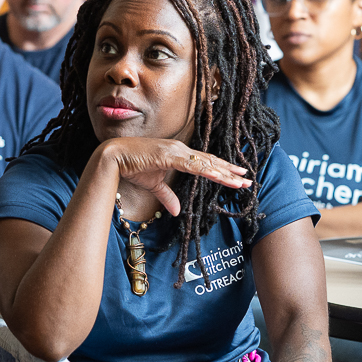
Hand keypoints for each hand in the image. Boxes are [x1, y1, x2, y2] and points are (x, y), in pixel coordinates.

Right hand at [95, 138, 251, 216]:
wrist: (114, 158)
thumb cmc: (132, 166)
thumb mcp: (154, 184)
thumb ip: (167, 196)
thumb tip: (177, 212)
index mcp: (178, 154)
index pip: (205, 162)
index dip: (222, 169)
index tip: (237, 175)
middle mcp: (180, 150)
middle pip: (211, 161)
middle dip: (230, 170)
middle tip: (247, 178)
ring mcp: (176, 151)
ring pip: (206, 163)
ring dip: (224, 172)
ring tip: (240, 179)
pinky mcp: (169, 155)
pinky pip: (192, 165)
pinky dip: (207, 170)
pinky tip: (220, 176)